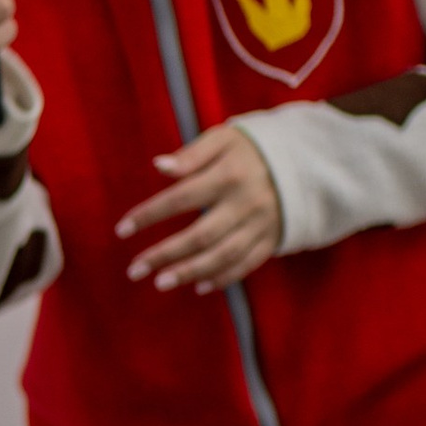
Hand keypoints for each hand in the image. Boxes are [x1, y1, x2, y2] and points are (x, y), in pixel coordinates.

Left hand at [118, 122, 283, 290]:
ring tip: (159, 283)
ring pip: (222, 256)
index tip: (122, 230)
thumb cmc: (251, 149)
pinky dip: (222, 278)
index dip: (150, 215)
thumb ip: (192, 154)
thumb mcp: (224, 139)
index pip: (181, 198)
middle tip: (133, 270)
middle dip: (164, 254)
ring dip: (189, 272)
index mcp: (229, 175)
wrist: (304, 161)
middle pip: (200, 235)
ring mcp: (260, 225)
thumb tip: (159, 166)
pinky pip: (246, 265)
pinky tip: (198, 287)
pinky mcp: (271, 240)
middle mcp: (245, 203)